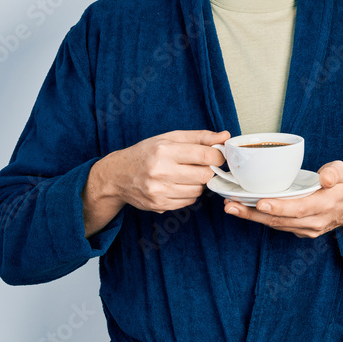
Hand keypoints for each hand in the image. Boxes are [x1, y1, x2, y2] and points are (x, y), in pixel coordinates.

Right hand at [89, 129, 229, 213]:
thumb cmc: (146, 153)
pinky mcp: (159, 205)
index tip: (218, 155)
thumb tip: (224, 136)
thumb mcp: (170, 138)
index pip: (205, 155)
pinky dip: (188, 194)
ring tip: (186, 175)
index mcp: (164, 150)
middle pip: (205, 175)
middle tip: (201, 166)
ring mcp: (159, 191)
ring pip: (198, 191)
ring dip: (198, 183)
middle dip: (208, 170)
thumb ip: (199, 137)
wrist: (118, 175)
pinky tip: (178, 185)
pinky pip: (188, 202)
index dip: (218, 156)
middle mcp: (161, 171)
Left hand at [223, 161, 342, 241]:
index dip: (279, 207)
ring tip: (231, 207)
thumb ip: (335, 172)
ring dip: (252, 217)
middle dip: (254, 214)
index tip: (260, 202)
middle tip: (232, 206)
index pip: (300, 208)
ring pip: (276, 225)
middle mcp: (314, 221)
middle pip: (281, 220)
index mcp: (325, 205)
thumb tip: (325, 178)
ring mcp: (306, 229)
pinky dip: (260, 219)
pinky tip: (243, 210)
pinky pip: (277, 226)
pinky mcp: (299, 231)